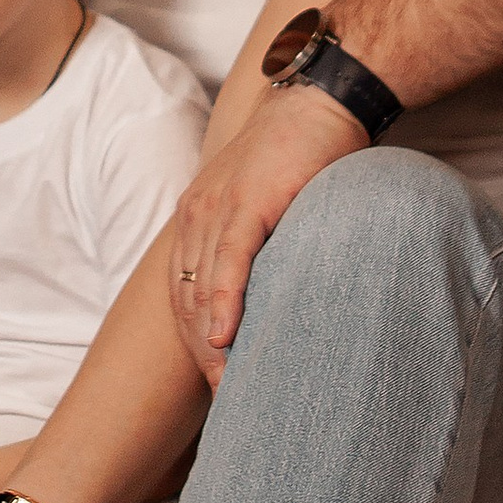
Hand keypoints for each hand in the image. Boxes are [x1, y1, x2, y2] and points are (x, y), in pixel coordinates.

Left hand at [167, 89, 362, 378]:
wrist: (320, 103)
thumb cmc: (303, 156)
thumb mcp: (269, 207)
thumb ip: (260, 248)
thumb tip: (276, 298)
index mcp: (197, 220)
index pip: (183, 294)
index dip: (192, 343)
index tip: (213, 384)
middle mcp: (196, 217)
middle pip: (184, 300)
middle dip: (198, 355)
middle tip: (222, 400)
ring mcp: (217, 209)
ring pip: (201, 287)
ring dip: (210, 342)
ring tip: (228, 386)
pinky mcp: (246, 203)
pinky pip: (228, 260)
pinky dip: (223, 301)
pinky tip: (225, 337)